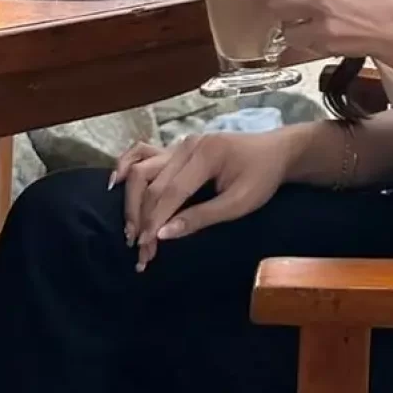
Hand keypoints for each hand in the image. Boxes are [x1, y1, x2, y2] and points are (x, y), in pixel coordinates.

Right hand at [114, 126, 292, 270]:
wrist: (276, 152)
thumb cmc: (262, 178)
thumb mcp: (240, 203)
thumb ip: (202, 217)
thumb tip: (165, 234)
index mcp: (204, 155)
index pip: (169, 192)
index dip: (154, 221)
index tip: (145, 248)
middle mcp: (186, 145)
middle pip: (150, 182)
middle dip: (140, 218)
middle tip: (138, 249)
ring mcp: (179, 144)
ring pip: (142, 169)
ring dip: (131, 200)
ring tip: (129, 229)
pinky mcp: (177, 148)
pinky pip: (143, 154)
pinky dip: (126, 167)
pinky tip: (116, 184)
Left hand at [270, 0, 392, 67]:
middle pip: (276, 2)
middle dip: (282, 2)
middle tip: (295, 2)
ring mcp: (320, 23)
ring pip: (282, 25)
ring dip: (289, 22)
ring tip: (305, 19)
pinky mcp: (324, 44)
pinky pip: (296, 42)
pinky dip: (302, 37)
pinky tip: (316, 31)